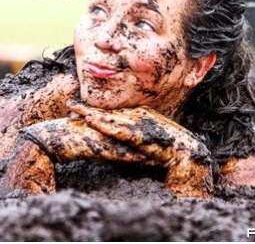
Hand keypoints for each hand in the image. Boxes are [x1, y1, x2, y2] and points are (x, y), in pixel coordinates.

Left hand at [67, 99, 213, 197]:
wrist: (185, 151)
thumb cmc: (170, 145)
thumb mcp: (153, 135)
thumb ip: (140, 132)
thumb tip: (128, 135)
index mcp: (141, 113)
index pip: (114, 110)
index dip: (97, 109)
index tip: (80, 107)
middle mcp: (137, 114)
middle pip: (108, 110)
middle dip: (88, 108)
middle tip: (69, 103)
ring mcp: (137, 123)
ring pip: (109, 117)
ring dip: (91, 113)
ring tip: (74, 110)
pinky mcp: (138, 133)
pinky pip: (116, 128)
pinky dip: (103, 124)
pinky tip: (90, 122)